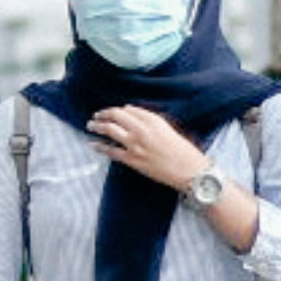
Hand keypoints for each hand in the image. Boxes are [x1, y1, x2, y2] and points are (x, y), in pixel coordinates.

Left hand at [87, 106, 202, 190]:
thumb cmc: (182, 151)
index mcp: (154, 120)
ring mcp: (136, 145)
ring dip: (97, 126)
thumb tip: (130, 110)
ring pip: (110, 130)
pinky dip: (99, 147)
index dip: (117, 110)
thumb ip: (150, 119)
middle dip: (103, 114)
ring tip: (90, 125)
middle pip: (116, 116)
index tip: (111, 112)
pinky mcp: (132, 160)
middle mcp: (143, 130)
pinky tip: (92, 144)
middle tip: (96, 116)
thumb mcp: (167, 128)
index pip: (129, 110)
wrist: (189, 171)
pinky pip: (111, 151)